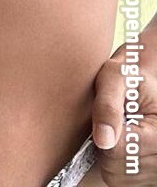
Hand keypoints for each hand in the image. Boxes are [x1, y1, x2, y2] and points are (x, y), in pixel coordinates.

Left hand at [91, 44, 156, 184]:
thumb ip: (107, 106)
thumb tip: (103, 140)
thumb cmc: (126, 77)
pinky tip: (123, 145)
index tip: (113, 116)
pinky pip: (122, 181)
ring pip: (117, 178)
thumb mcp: (114, 78)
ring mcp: (155, 170)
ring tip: (119, 133)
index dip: (104, 133)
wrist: (139, 85)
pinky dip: (116, 167)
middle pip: (117, 169)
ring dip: (110, 157)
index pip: (117, 151)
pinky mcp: (149, 175)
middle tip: (115, 124)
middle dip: (106, 146)